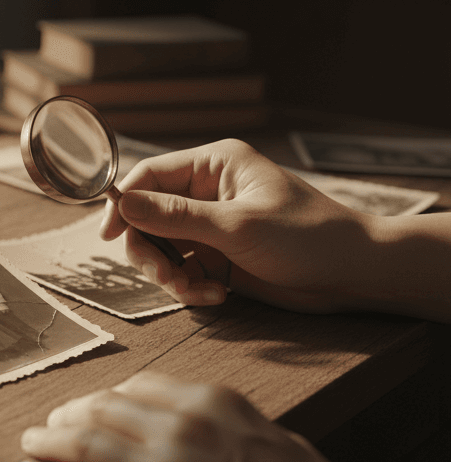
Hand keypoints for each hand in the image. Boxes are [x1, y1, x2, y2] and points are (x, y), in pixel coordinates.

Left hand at [18, 371, 450, 461]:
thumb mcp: (280, 440)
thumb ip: (235, 424)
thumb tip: (208, 419)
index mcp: (212, 405)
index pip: (136, 389)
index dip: (103, 398)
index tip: (88, 406)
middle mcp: (178, 431)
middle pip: (100, 411)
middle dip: (67, 417)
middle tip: (48, 425)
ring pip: (81, 446)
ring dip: (46, 443)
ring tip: (29, 446)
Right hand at [98, 139, 372, 312]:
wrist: (354, 274)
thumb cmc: (307, 236)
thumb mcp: (236, 226)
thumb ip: (175, 216)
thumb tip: (121, 204)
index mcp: (214, 166)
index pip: (149, 176)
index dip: (123, 204)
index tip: (107, 236)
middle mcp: (208, 192)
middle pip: (147, 218)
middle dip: (150, 251)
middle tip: (165, 277)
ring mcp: (213, 226)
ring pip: (162, 249)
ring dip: (171, 275)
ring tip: (196, 292)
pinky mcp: (220, 256)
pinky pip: (183, 271)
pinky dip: (190, 287)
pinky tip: (216, 296)